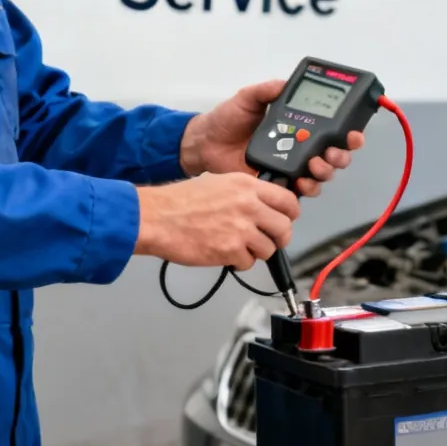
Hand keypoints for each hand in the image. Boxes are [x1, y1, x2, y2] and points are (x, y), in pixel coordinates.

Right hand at [134, 173, 300, 270]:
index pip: (288, 200)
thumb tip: (264, 206)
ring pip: (269, 249)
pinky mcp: (230, 250)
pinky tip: (225, 254)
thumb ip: (245, 193)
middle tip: (269, 240)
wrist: (156, 217)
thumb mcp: (218, 183)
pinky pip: (248, 263)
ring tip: (238, 247)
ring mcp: (241, 229)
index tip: (286, 219)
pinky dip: (239, 263)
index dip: (290, 213)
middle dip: (279, 238)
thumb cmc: (180, 201)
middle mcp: (248, 206)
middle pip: (284, 228)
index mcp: (247, 186)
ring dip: (256, 252)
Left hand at [178, 80, 365, 196]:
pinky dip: (306, 188)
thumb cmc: (227, 120)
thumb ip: (267, 90)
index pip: (332, 131)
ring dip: (325, 172)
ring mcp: (292, 168)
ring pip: (322, 175)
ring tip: (314, 165)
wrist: (206, 143)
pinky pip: (301, 191)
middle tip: (332, 152)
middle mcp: (300, 148)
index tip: (352, 133)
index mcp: (299, 126)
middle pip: (335, 157)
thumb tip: (285, 82)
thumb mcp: (248, 98)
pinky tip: (300, 182)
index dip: (348, 134)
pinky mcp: (280, 184)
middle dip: (341, 156)